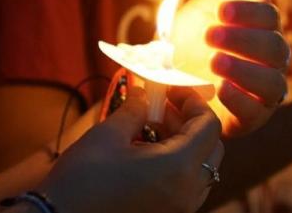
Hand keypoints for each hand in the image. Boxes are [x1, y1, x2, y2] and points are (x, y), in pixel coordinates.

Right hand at [40, 87, 223, 212]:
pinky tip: (147, 154)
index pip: (209, 126)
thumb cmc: (81, 181)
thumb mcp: (108, 135)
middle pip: (211, 148)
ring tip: (151, 129)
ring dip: (184, 144)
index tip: (173, 91)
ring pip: (200, 170)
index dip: (194, 102)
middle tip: (162, 108)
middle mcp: (187, 193)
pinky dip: (176, 166)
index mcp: (179, 168)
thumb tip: (145, 95)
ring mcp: (179, 210)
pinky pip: (186, 187)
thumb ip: (135, 110)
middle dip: (190, 123)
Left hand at [199, 0, 289, 135]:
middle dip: (243, 40)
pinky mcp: (250, 118)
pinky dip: (241, 100)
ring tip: (215, 61)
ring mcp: (265, 91)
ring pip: (273, 83)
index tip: (220, 11)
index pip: (269, 17)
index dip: (248, 12)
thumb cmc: (194, 33)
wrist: (169, 71)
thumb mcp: (208, 6)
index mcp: (265, 29)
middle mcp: (273, 60)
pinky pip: (255, 112)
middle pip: (275, 49)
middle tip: (210, 36)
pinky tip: (220, 88)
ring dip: (245, 71)